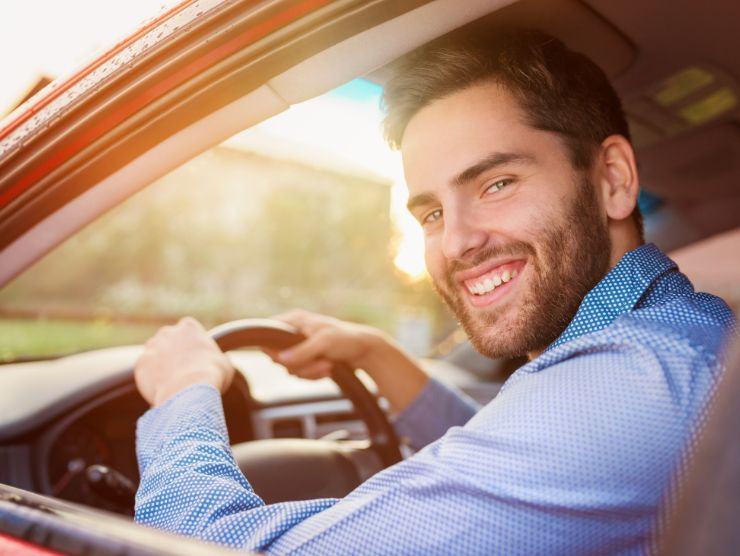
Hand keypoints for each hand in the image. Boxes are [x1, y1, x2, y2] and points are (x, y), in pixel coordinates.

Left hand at [135, 317, 234, 406]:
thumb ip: (219, 357)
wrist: (189, 390)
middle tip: (181, 370)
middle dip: (172, 351)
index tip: (194, 356)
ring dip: (159, 364)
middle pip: (167, 339)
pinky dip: (151, 379)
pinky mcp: (141, 363)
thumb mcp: (224, 364)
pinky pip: (145, 371)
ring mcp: (152, 346)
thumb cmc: (211, 375)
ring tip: (171, 382)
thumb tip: (223, 359)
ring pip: (154, 354)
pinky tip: (162, 389)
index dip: (190, 343)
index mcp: (189, 327)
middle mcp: (168, 332)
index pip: (186, 329)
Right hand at [268, 310, 428, 411]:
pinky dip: (315, 375)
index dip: (271, 348)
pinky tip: (329, 368)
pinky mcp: (308, 361)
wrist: (367, 351)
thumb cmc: (347, 339)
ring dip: (310, 371)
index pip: (268, 332)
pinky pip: (301, 374)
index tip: (283, 358)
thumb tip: (279, 359)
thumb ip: (302, 351)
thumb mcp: (324, 343)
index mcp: (294, 320)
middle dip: (300, 364)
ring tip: (329, 364)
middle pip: (278, 356)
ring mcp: (300, 348)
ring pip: (290, 368)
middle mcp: (294, 333)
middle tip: (320, 361)